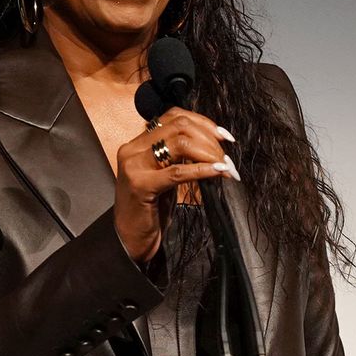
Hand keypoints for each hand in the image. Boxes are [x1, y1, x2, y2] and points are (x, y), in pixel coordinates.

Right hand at [113, 106, 239, 264]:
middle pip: (180, 126)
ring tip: (224, 165)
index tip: (223, 136)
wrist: (130, 239)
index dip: (202, 122)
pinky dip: (202, 169)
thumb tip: (211, 141)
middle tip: (225, 156)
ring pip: (180, 143)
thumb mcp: (163, 174)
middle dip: (209, 138)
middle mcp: (133, 149)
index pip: (173, 117)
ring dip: (209, 153)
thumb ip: (177, 155)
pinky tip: (217, 172)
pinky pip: (178, 171)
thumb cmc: (149, 208)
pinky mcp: (141, 185)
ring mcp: (135, 166)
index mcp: (138, 143)